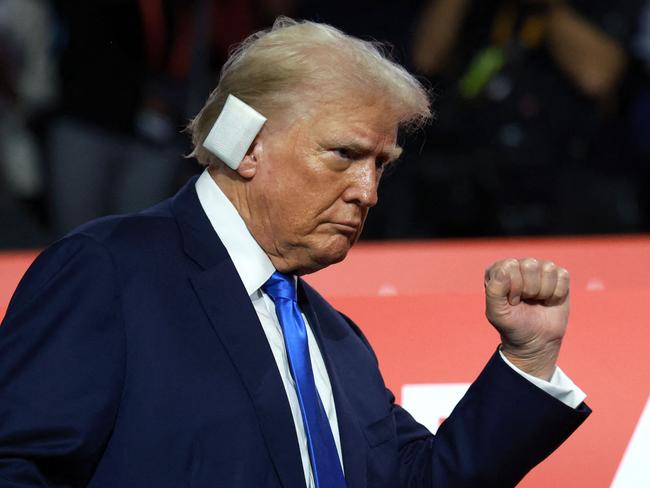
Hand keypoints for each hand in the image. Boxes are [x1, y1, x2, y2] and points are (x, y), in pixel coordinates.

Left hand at [484, 258, 569, 379]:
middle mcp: (518, 265)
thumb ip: (494, 291)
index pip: (509, 266)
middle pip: (530, 265)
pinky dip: (557, 293)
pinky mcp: (558, 276)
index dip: (513, 288)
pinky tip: (549, 300)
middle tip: (525, 301)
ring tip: (536, 300)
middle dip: (530, 289)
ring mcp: (538, 269)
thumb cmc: (512, 325)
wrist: (536, 342)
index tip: (512, 302)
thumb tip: (505, 268)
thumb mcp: (496, 313)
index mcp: (498, 270)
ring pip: (548, 268)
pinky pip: (562, 275)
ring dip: (544, 291)